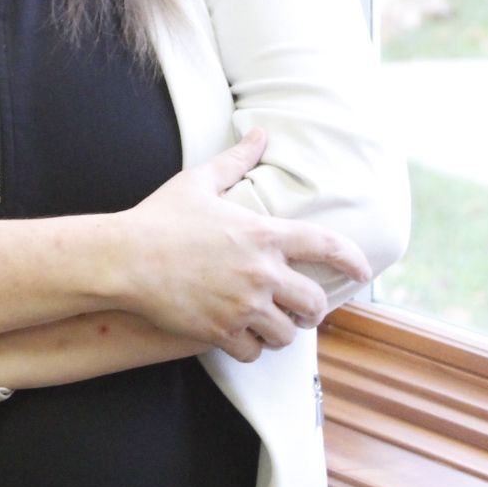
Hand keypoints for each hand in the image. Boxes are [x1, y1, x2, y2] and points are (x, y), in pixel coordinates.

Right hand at [124, 128, 370, 361]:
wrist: (123, 258)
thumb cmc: (159, 217)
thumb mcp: (199, 182)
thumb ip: (236, 161)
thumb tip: (259, 134)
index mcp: (263, 234)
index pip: (326, 245)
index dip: (352, 259)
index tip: (364, 271)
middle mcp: (261, 273)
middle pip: (315, 302)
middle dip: (313, 309)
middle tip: (304, 310)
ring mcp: (243, 305)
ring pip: (288, 333)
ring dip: (284, 331)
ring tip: (274, 326)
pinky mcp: (221, 330)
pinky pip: (254, 351)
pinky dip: (253, 348)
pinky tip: (244, 339)